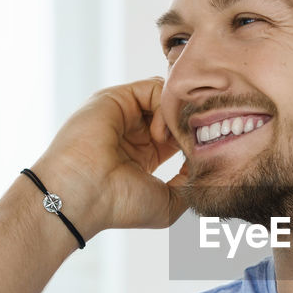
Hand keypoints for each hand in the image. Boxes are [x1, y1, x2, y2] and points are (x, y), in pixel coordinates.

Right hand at [30, 77, 189, 235]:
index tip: (209, 155)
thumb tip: (205, 163)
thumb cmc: (120, 205)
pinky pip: (155, 87)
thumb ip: (191, 182)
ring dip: (178, 117)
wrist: (82, 195)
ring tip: (175, 142)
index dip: (198, 141)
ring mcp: (124, 114)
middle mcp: (134, 132)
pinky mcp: (115, 98)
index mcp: (145, 155)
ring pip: (167, 98)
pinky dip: (165, 106)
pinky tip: (160, 134)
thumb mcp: (169, 203)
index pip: (180, 135)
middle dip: (192, 124)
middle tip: (201, 142)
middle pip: (175, 114)